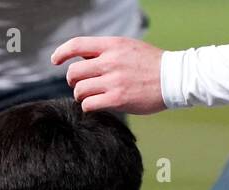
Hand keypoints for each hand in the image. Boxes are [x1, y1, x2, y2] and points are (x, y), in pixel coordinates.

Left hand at [51, 35, 166, 113]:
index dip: (61, 52)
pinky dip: (88, 107)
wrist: (174, 78)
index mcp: (112, 45)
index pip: (77, 44)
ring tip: (92, 96)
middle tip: (81, 85)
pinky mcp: (117, 99)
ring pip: (79, 91)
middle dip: (73, 81)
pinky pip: (89, 105)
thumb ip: (106, 52)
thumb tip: (82, 58)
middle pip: (73, 72)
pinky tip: (97, 105)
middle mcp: (110, 61)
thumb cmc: (151, 64)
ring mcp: (113, 81)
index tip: (55, 60)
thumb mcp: (128, 48)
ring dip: (81, 96)